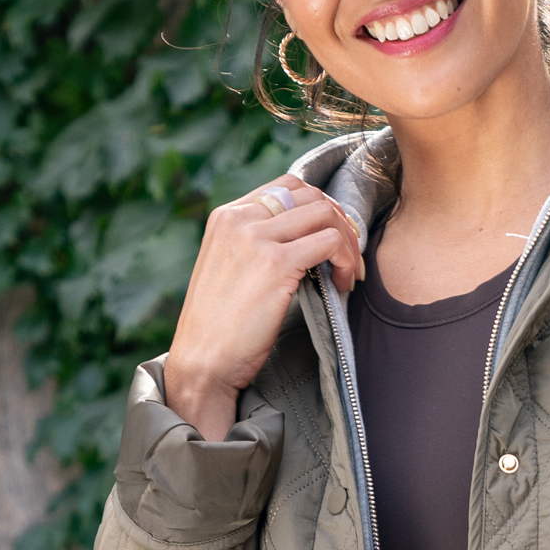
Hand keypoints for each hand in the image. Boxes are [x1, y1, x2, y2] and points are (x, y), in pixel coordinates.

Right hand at [164, 175, 364, 439]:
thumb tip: (306, 232)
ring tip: (347, 273)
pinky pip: (331, 242)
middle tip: (347, 256)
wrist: (202, 363)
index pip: (288, 187)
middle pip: (312, 196)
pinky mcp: (277, 263)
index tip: (331, 236)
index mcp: (226, 216)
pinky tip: (342, 284)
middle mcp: (239, 218)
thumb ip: (257, 241)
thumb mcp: (230, 267)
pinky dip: (346, 260)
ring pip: (326, 214)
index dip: (319, 208)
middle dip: (339, 222)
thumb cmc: (220, 325)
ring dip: (348, 242)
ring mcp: (257, 238)